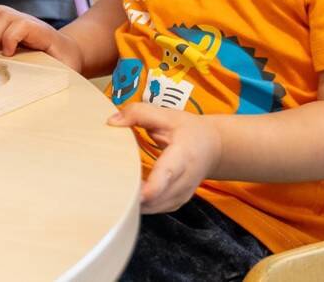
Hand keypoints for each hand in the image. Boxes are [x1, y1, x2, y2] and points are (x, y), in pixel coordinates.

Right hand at [0, 5, 80, 69]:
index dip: (10, 36)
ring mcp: (19, 22)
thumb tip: (46, 85)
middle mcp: (30, 23)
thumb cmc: (67, 62)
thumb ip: (59, 73)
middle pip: (6, 15)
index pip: (23, 24)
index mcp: (44, 33)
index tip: (8, 54)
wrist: (69, 50)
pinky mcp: (10, 26)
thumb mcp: (68, 69)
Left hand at [108, 103, 222, 213]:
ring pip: (154, 207)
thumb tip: (112, 122)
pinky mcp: (176, 202)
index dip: (150, 188)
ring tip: (115, 189)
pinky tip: (127, 193)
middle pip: (157, 197)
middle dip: (132, 195)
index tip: (132, 192)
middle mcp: (184, 180)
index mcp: (182, 155)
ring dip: (134, 202)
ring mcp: (182, 195)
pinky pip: (155, 208)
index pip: (167, 175)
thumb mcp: (166, 115)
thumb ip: (138, 113)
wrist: (214, 148)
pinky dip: (141, 204)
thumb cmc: (190, 131)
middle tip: (109, 188)